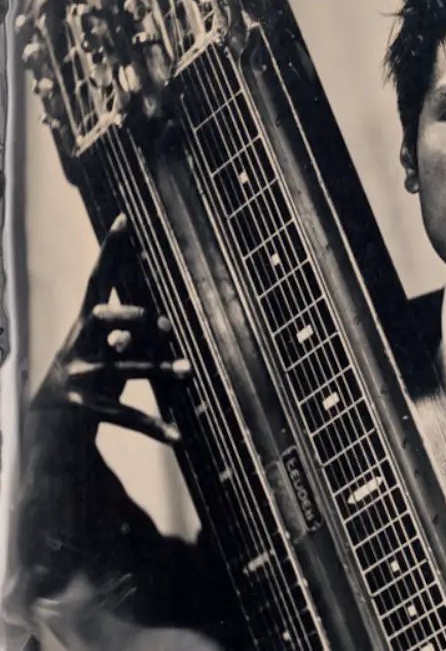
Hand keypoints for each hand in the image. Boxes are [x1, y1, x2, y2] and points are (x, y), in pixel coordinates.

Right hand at [26, 213, 190, 447]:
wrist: (47, 427)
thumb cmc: (87, 375)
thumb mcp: (99, 347)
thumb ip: (124, 329)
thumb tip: (159, 318)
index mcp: (83, 326)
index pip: (97, 281)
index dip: (111, 251)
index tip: (126, 219)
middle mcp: (79, 346)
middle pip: (100, 320)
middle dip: (126, 316)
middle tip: (157, 320)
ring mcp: (82, 379)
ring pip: (125, 369)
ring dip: (159, 369)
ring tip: (188, 369)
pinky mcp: (88, 411)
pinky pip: (127, 418)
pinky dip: (154, 427)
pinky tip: (179, 436)